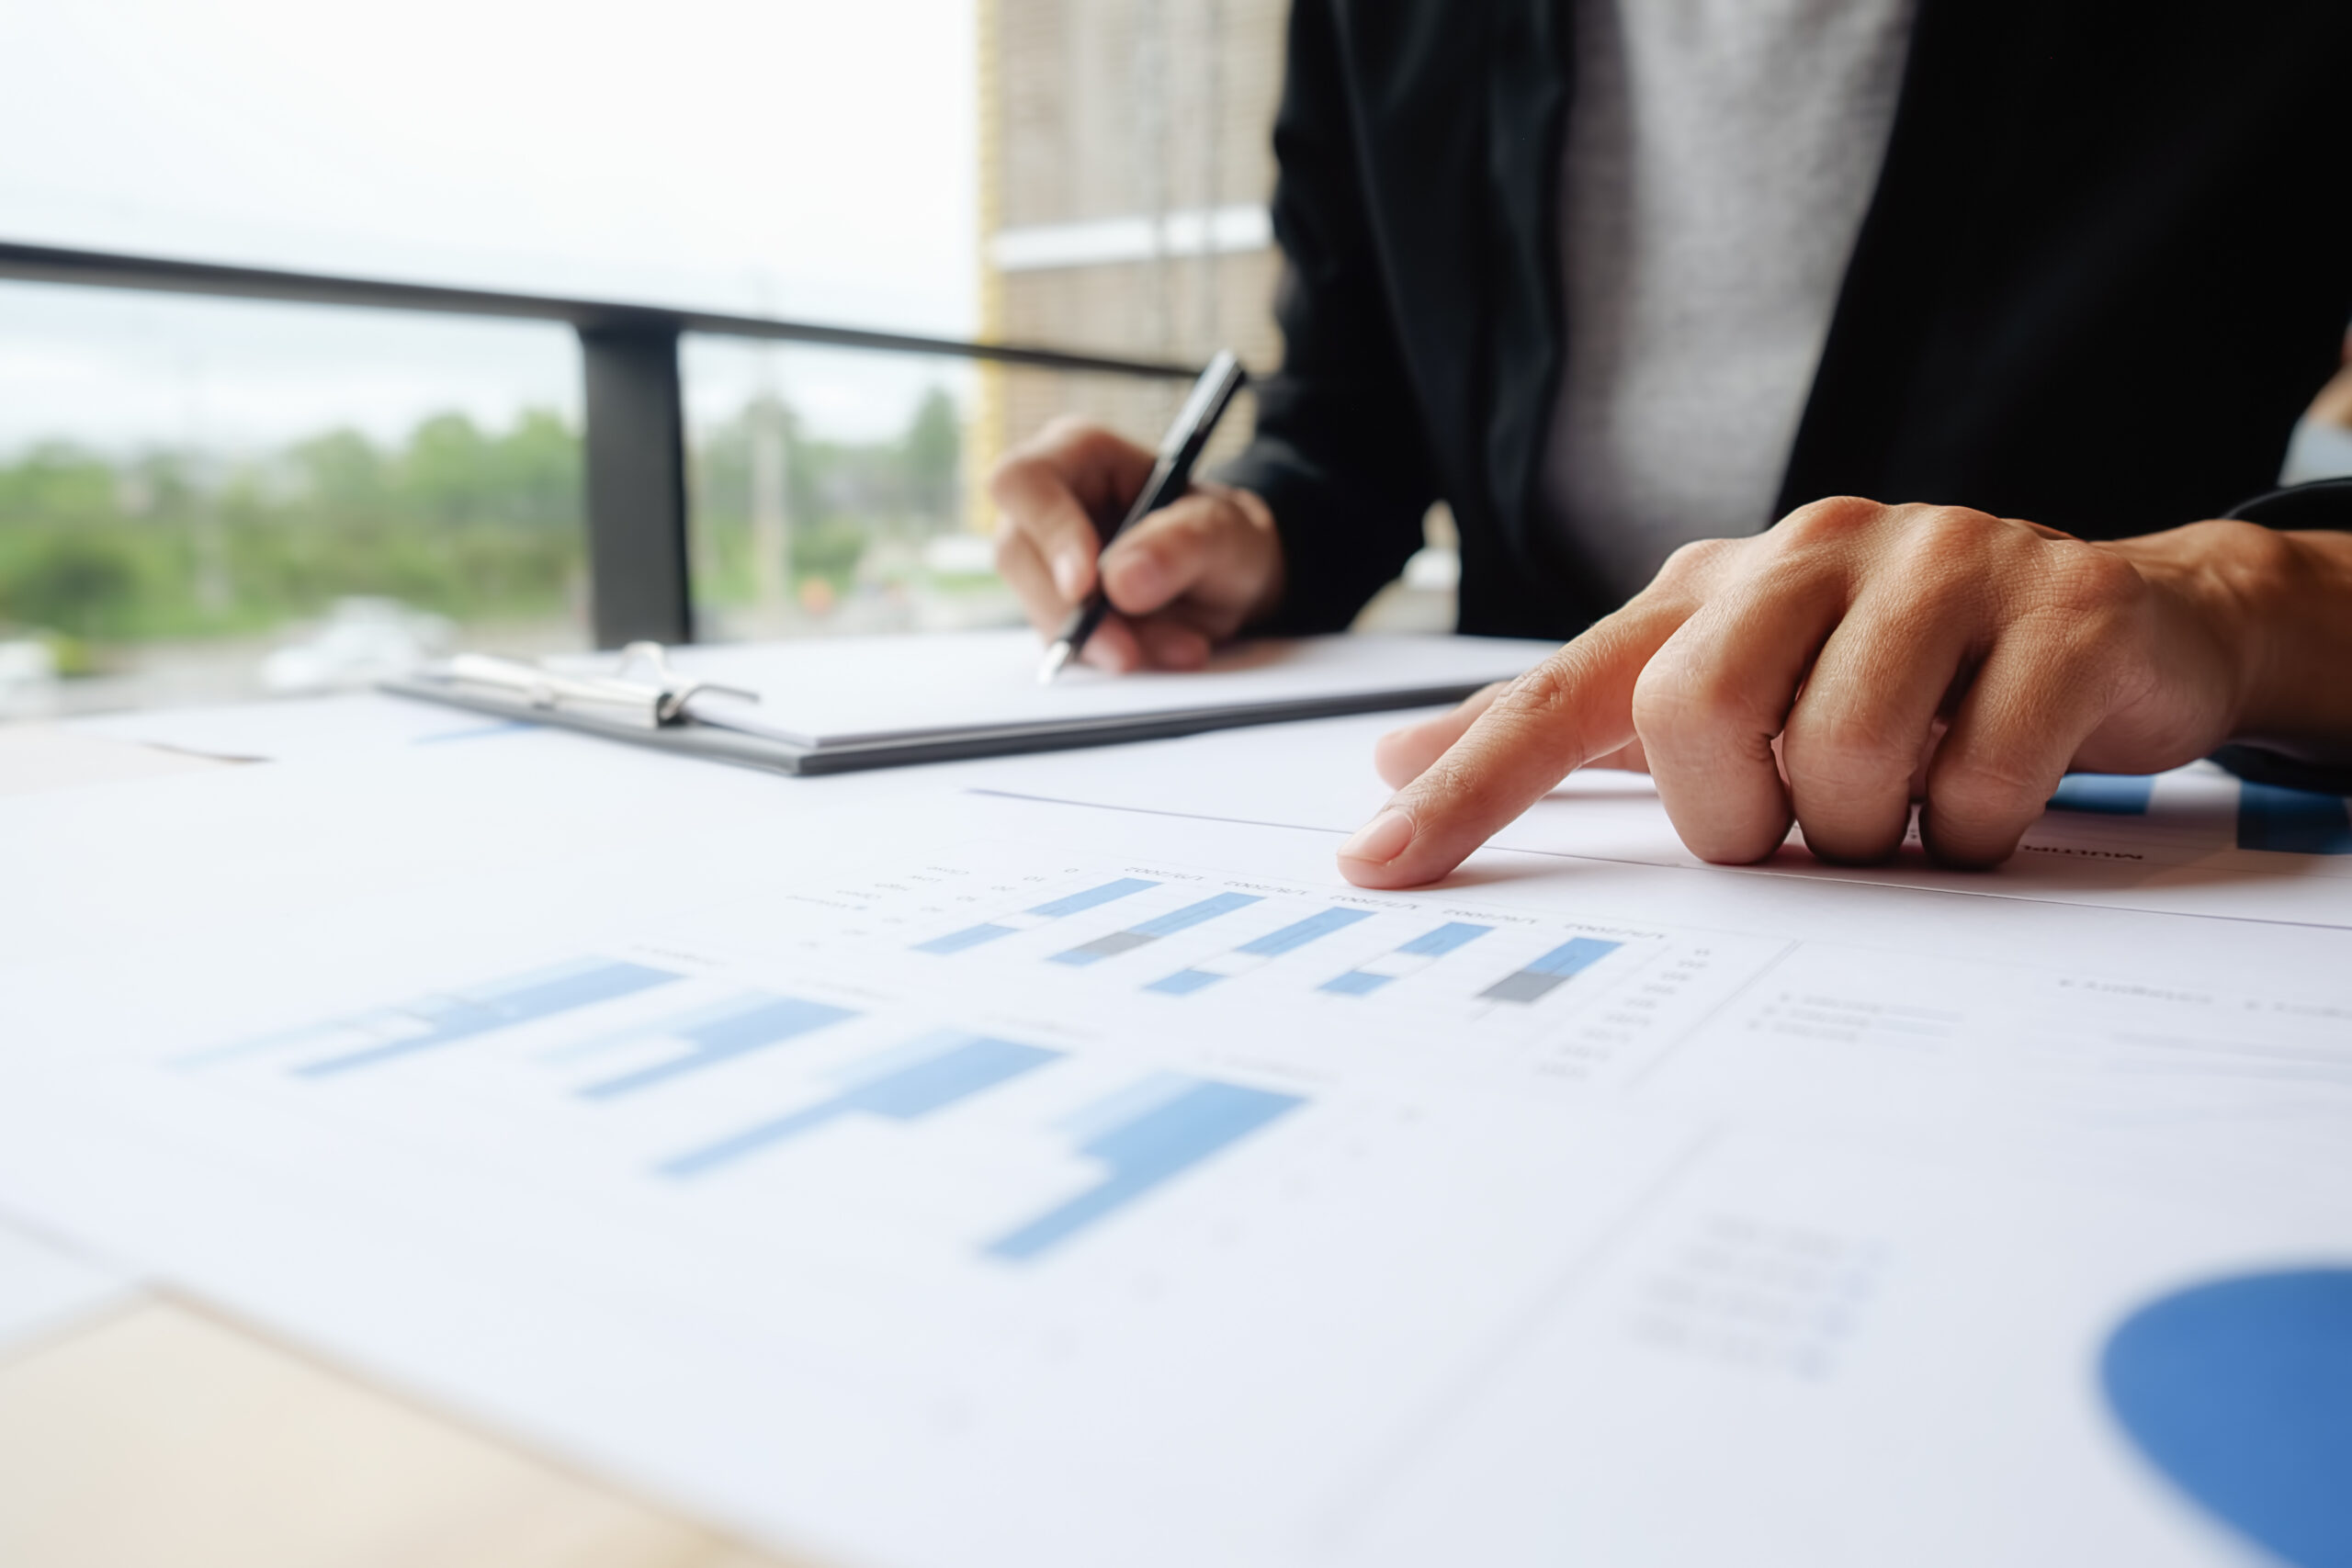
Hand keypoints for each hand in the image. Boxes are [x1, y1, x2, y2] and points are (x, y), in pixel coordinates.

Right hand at [989, 418, 1284, 670]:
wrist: (1231, 578)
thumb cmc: (1222, 534)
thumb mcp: (1227, 531)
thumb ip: (1185, 545)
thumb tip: (1121, 583)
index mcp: (1080, 453)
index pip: (1027, 481)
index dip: (1048, 532)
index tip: (1086, 587)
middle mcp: (1048, 502)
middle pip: (1017, 554)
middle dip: (1073, 612)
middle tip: (1131, 651)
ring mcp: (1043, 560)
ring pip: (1039, 610)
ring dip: (1106, 643)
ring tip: (1182, 646)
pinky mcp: (1053, 609)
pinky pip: (1063, 645)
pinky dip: (1113, 658)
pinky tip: (1166, 650)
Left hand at [1339, 497, 2293, 886]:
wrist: (2123, 624)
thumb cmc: (1896, 672)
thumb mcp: (1730, 682)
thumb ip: (1576, 723)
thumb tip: (1400, 759)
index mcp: (1716, 584)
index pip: (1563, 691)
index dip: (1469, 782)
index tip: (1375, 865)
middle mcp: (1814, 549)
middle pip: (1694, 713)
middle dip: (1738, 816)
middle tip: (1794, 827)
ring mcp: (1944, 564)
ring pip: (1844, 755)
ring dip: (1870, 833)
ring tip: (1905, 809)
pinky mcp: (2065, 611)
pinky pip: (1982, 775)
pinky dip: (1974, 828)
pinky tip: (1989, 798)